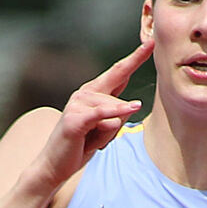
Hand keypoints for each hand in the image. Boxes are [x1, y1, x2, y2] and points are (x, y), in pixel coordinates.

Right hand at [36, 40, 153, 186]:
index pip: (118, 73)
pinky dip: (117, 112)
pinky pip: (104, 113)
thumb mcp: (106, 131)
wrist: (55, 165)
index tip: (150, 42)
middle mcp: (85, 93)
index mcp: (94, 93)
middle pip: (118, 80)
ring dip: (110, 132)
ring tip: (93, 142)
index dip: (134, 57)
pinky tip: (133, 107)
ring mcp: (78, 103)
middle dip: (135, 58)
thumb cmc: (81, 146)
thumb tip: (131, 106)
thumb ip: (118, 116)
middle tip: (151, 44)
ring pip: (115, 108)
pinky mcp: (76, 118)